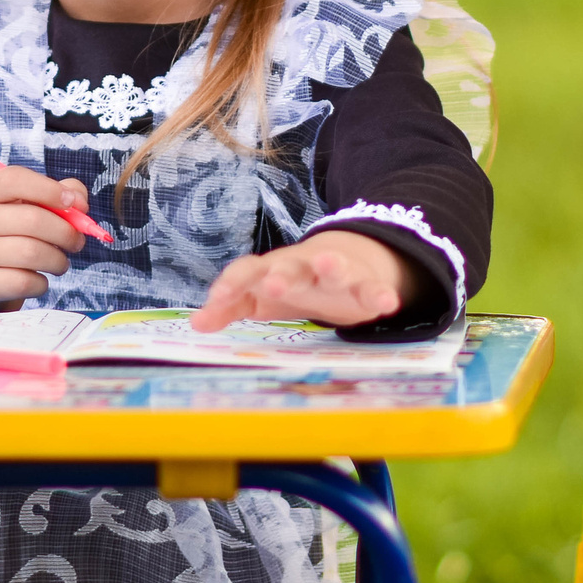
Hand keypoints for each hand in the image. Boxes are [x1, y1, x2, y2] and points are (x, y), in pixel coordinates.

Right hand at [0, 166, 89, 313]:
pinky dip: (41, 284)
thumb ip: (60, 194)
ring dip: (58, 261)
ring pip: (31, 253)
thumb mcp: (31, 209)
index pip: (14, 179)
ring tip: (60, 263)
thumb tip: (79, 201)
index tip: (72, 202)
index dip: (48, 188)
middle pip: (32, 219)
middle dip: (66, 233)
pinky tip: (39, 280)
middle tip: (77, 242)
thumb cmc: (14, 237)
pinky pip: (23, 282)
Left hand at [189, 230, 417, 331]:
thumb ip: (231, 307)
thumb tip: (196, 324)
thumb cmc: (292, 284)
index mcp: (272, 270)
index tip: (218, 299)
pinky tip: (387, 302)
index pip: (248, 271)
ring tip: (330, 265)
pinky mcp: (364, 286)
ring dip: (331, 266)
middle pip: (290, 266)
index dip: (233, 283)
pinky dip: (379, 293)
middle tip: (273, 282)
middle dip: (282, 273)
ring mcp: (335, 274)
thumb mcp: (260, 297)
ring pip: (333, 268)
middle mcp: (302, 267)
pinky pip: (372, 289)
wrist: (343, 258)